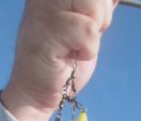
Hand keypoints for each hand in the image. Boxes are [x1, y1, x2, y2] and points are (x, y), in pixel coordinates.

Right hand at [0, 0, 117, 120]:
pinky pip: (89, 30)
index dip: (103, 4)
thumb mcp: (88, 24)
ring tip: (76, 44)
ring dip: (94, 31)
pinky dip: (88, 48)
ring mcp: (46, 7)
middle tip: (84, 35)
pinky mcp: (50, 28)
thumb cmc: (62, 60)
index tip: (92, 22)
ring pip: (94, 4)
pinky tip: (72, 55)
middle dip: (101, 15)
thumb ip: (99, 5)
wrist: (37, 91)